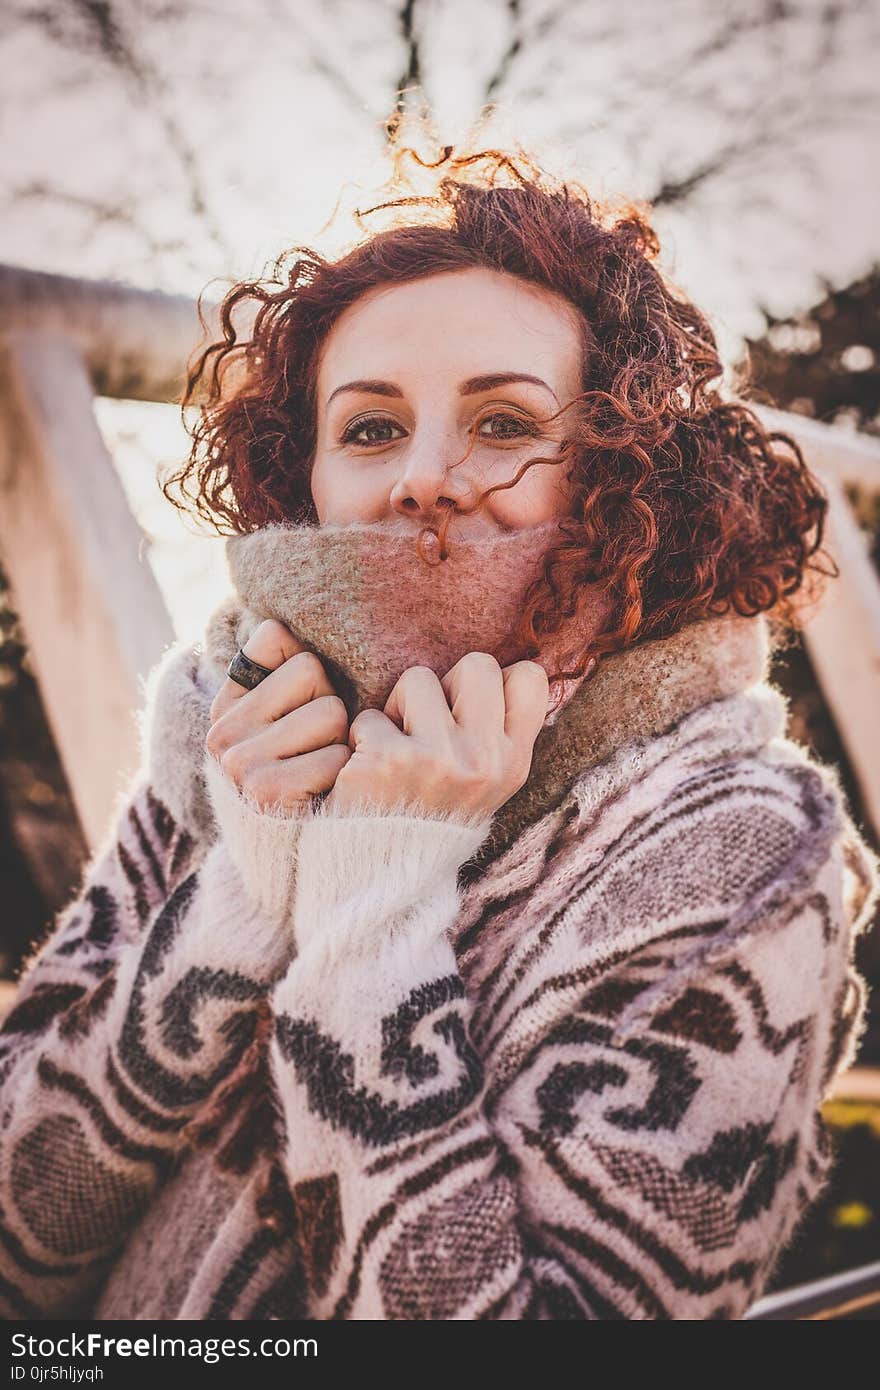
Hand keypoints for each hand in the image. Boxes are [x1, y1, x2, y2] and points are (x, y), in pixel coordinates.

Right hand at [205, 619, 352, 811]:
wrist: (292, 865)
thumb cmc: (306, 780)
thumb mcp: (283, 723)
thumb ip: (282, 673)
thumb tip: (286, 623)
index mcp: (226, 706)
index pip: (277, 638)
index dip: (308, 671)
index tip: (301, 708)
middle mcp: (222, 732)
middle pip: (311, 670)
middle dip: (331, 707)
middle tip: (318, 749)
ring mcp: (240, 764)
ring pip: (330, 711)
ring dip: (342, 743)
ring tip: (323, 773)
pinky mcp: (268, 794)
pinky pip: (338, 756)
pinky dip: (344, 777)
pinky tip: (326, 796)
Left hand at [324, 652, 549, 821]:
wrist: (382, 878)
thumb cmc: (430, 818)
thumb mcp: (484, 784)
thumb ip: (494, 733)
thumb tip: (498, 669)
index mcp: (513, 764)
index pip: (530, 678)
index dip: (495, 683)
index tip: (468, 710)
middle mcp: (483, 760)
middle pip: (478, 664)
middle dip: (445, 686)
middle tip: (428, 724)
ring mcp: (437, 759)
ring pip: (418, 679)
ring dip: (397, 709)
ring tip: (396, 749)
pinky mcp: (387, 760)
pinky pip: (370, 715)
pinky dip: (361, 738)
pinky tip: (367, 770)